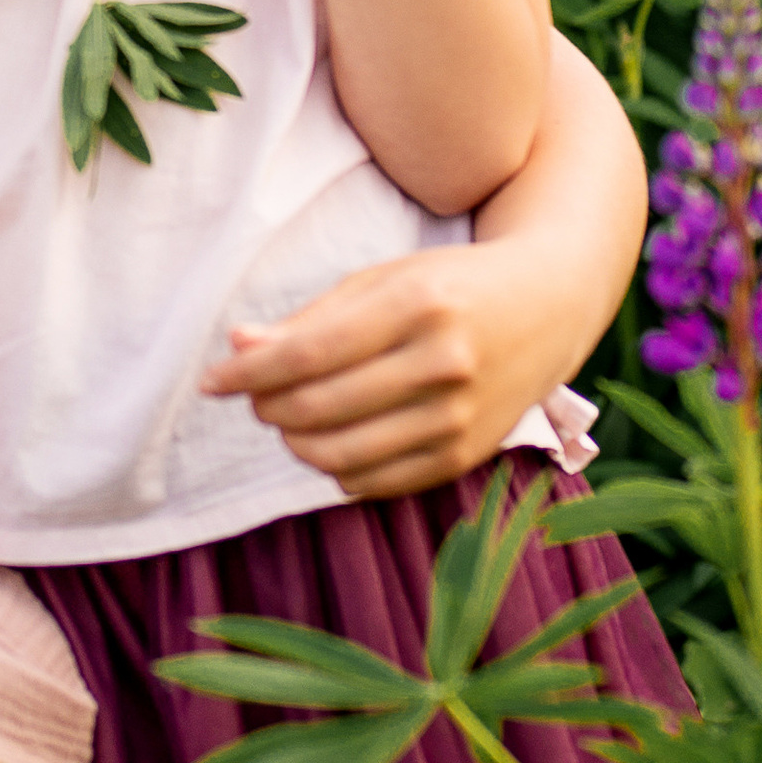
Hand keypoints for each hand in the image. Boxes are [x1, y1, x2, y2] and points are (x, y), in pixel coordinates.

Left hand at [200, 249, 571, 500]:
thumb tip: (237, 348)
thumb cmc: (450, 285)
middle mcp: (444, 364)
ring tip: (288, 416)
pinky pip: (373, 482)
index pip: (309, 353)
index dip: (248, 373)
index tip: (213, 380)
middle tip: (254, 395)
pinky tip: (333, 438)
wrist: (548, 307)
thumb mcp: (383, 280)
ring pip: (339, 455)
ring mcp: (459, 418)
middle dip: (266, 407)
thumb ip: (310, 318)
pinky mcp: (465, 456)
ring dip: (294, 441)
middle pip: (317, 408)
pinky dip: (337, 467)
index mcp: (419, 305)